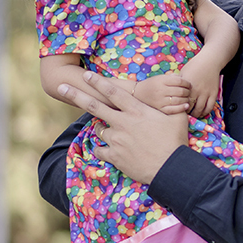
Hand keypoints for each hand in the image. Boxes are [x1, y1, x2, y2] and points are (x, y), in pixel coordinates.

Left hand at [59, 71, 188, 183]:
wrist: (170, 167)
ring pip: (99, 130)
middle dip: (75, 94)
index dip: (98, 82)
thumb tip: (180, 95)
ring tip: (103, 127)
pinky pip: (100, 150)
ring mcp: (117, 140)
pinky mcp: (115, 156)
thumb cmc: (176, 141)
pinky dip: (101, 149)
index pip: (114, 93)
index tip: (86, 75)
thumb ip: (173, 105)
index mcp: (136, 111)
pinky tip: (102, 149)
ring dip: (100, 127)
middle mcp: (123, 123)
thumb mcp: (178, 118)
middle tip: (61, 87)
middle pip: (94, 106)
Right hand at [134, 73, 191, 114]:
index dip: (187, 83)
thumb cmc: (152, 85)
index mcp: (161, 80)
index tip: (189, 85)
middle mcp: (161, 90)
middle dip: (188, 92)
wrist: (137, 94)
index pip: (179, 81)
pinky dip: (181, 108)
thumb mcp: (160, 78)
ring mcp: (160, 100)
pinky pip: (173, 109)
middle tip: (189, 92)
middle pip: (180, 91)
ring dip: (186, 99)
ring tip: (187, 98)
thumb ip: (172, 78)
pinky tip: (186, 106)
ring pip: (178, 100)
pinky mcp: (159, 109)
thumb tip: (185, 79)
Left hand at [180, 59, 220, 119]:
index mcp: (187, 87)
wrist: (209, 62)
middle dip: (187, 113)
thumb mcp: (182, 73)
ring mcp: (206, 93)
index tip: (178, 109)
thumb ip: (177, 83)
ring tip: (194, 115)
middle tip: (185, 115)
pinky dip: (206, 112)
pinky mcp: (213, 94)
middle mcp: (196, 91)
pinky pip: (210, 107)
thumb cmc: (194, 66)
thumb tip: (170, 90)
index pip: (181, 101)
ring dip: (196, 114)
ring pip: (200, 109)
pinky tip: (203, 113)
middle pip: (190, 107)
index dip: (179, 107)